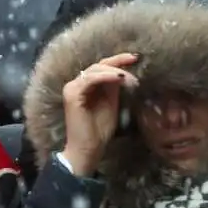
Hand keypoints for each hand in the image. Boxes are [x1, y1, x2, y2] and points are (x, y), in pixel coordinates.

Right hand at [60, 53, 138, 176]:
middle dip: (119, 63)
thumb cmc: (99, 131)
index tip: (135, 57)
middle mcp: (77, 84)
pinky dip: (106, 77)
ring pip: (95, 70)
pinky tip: (120, 79)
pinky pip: (90, 79)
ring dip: (115, 71)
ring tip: (131, 78)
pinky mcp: (72, 94)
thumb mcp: (112, 105)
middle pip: (99, 65)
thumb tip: (124, 73)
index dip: (118, 60)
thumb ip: (114, 89)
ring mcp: (73, 87)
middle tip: (135, 61)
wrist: (89, 149)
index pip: (102, 68)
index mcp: (87, 86)